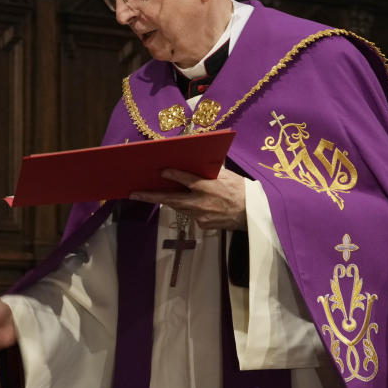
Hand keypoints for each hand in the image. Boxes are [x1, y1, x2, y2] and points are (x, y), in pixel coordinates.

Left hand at [130, 167, 246, 229]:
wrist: (252, 216)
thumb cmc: (241, 190)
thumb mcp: (228, 175)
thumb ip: (209, 171)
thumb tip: (194, 161)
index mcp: (210, 187)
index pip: (188, 180)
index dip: (173, 176)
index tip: (160, 171)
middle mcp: (203, 203)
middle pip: (172, 199)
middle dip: (151, 197)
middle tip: (134, 194)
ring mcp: (201, 217)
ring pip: (179, 207)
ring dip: (167, 200)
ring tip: (149, 194)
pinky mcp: (202, 225)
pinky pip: (190, 214)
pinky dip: (187, 207)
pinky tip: (189, 203)